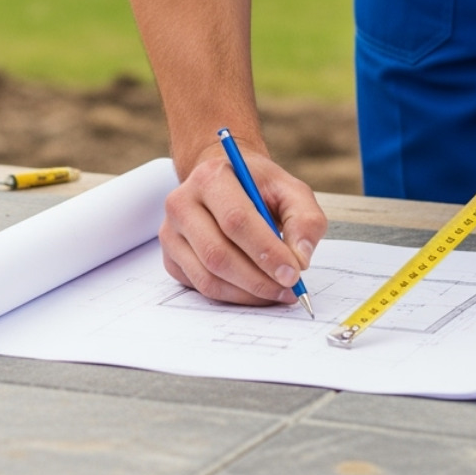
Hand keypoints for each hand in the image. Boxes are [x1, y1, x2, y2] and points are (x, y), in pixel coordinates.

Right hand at [160, 139, 325, 304]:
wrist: (226, 183)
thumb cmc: (257, 187)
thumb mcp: (290, 190)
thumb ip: (305, 219)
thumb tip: (300, 259)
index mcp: (210, 178)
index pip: (236, 220)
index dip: (266, 251)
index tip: (294, 273)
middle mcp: (181, 203)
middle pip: (218, 253)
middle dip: (258, 279)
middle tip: (289, 290)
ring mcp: (170, 233)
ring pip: (208, 277)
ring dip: (247, 293)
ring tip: (276, 292)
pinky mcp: (171, 258)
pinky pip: (201, 288)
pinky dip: (233, 296)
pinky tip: (254, 289)